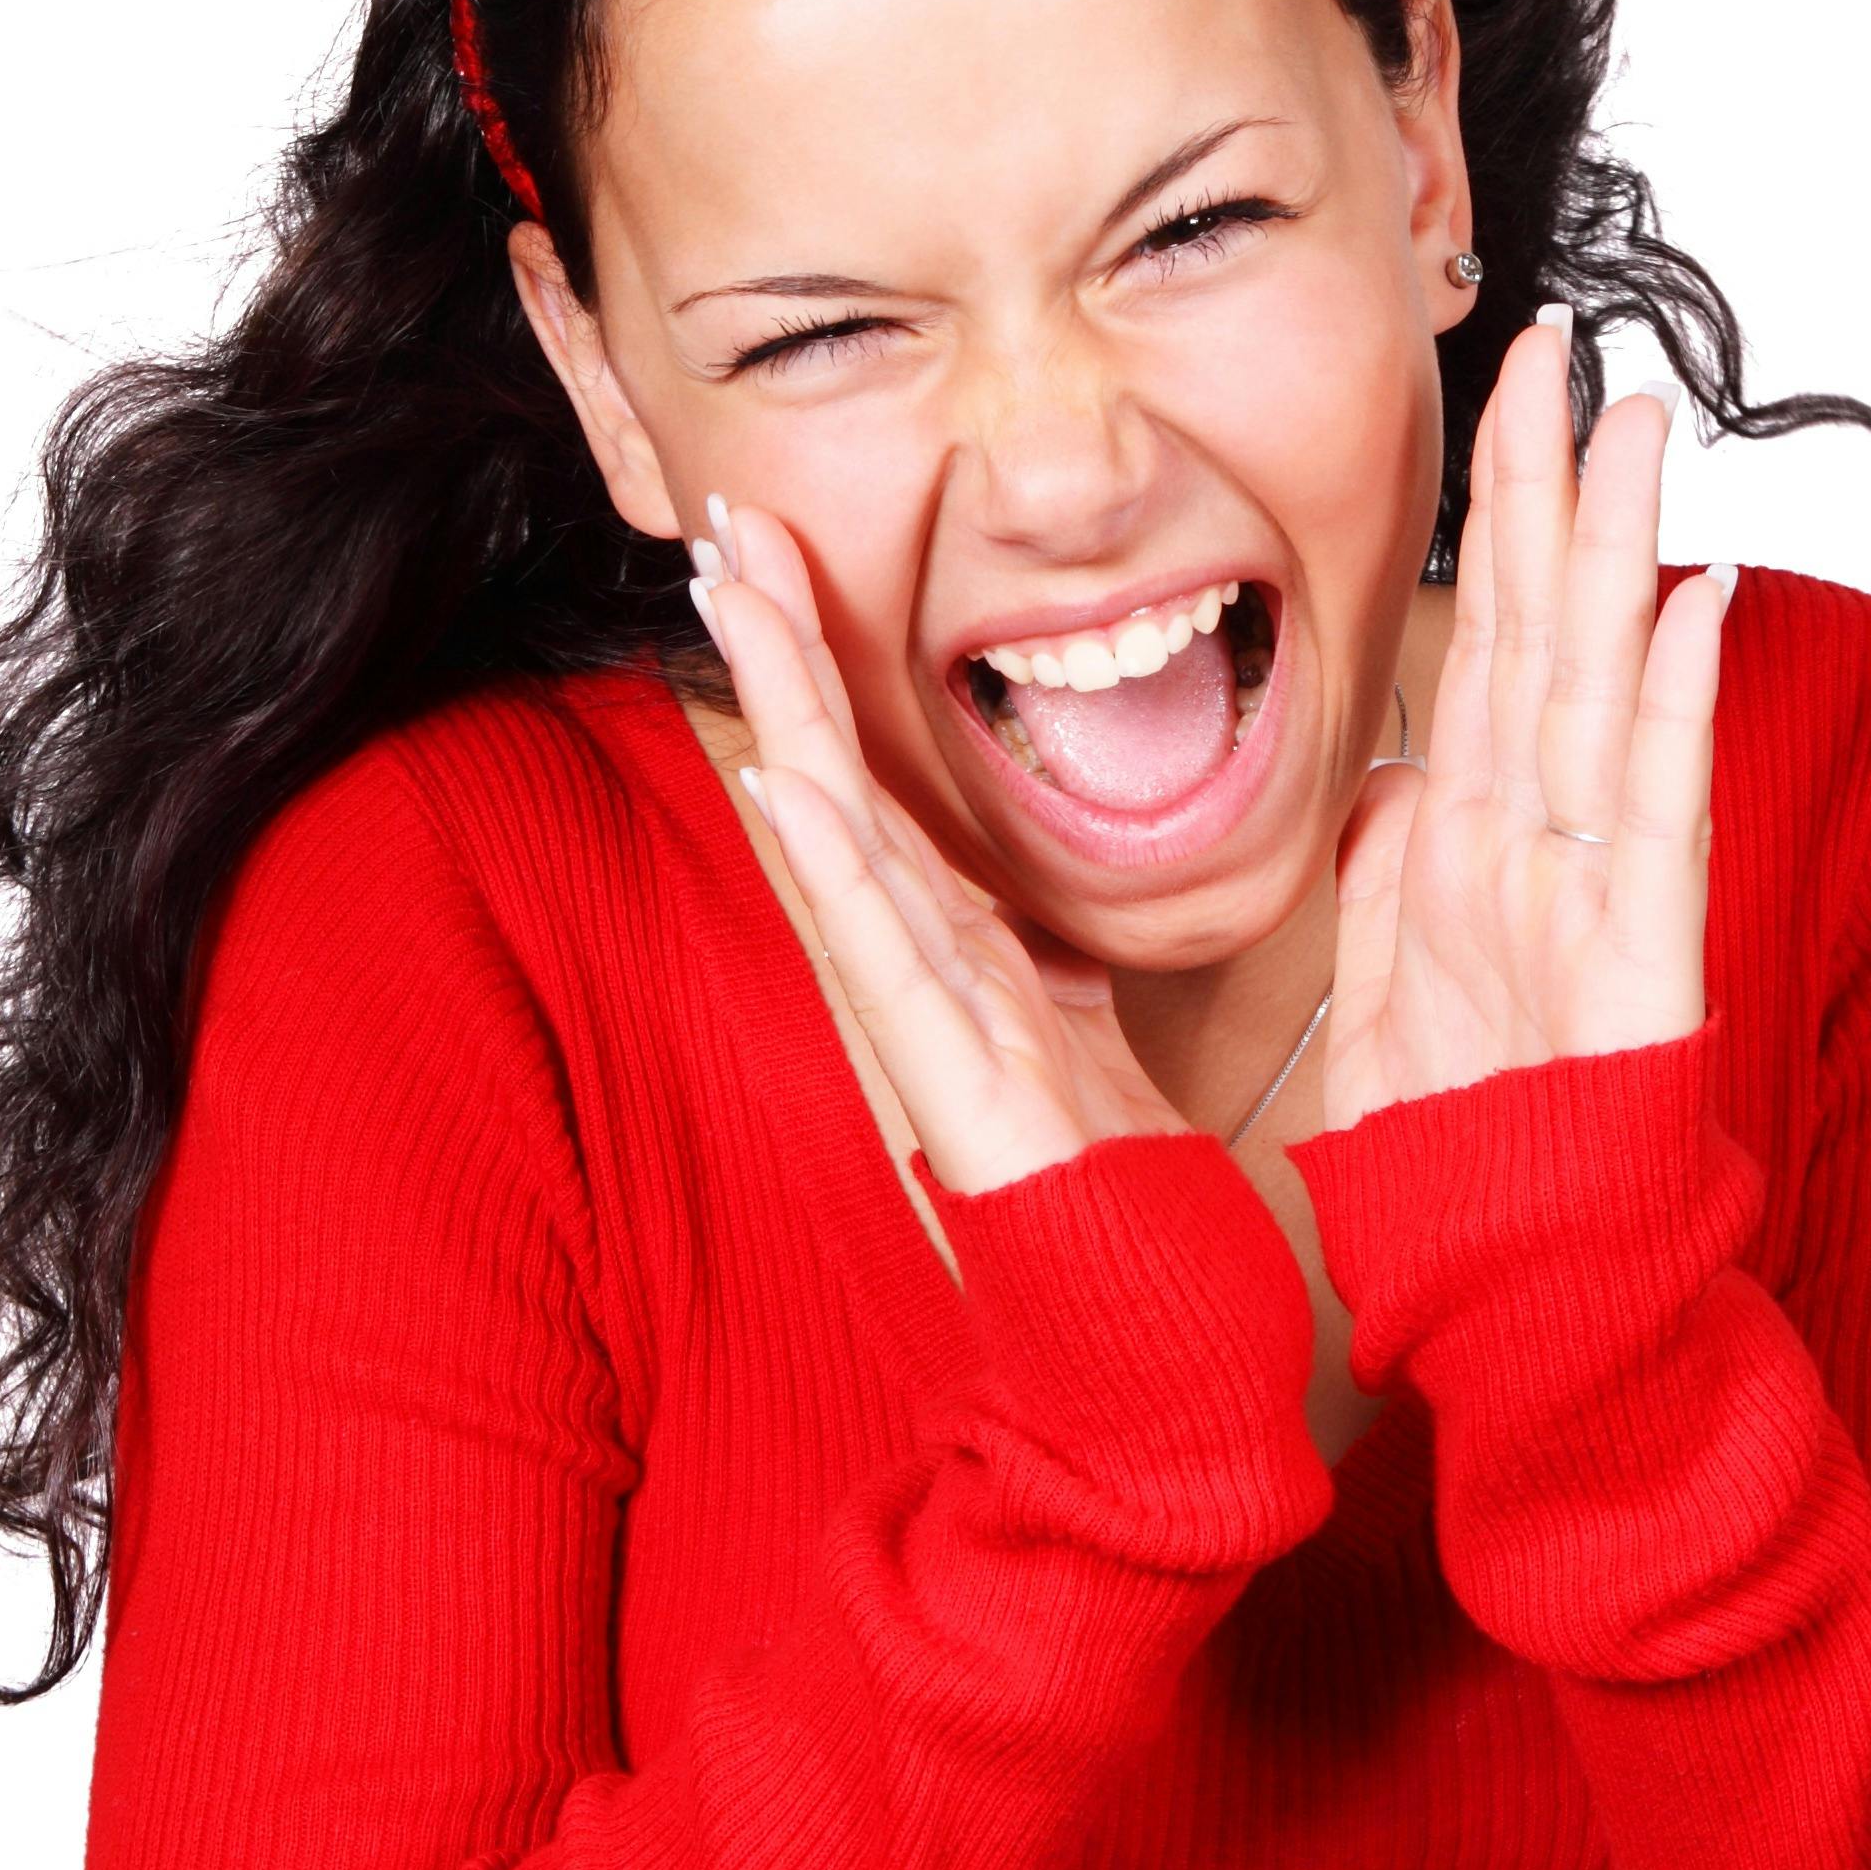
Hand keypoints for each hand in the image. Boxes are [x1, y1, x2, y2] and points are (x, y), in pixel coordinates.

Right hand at [689, 497, 1187, 1194]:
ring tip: (729, 600)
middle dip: (780, 653)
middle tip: (722, 524)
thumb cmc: (1122, 1214)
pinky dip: (833, 868)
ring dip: (783, 712)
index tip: (786, 557)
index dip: (829, 671)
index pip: (880, 786)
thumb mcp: (1093, 1053)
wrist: (1148, 1345)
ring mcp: (929, 1030)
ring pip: (842, 841)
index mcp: (966, 958)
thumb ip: (1059, 982)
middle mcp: (929, 979)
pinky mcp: (952, 1091)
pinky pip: (883, 961)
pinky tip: (785, 784)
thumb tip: (1052, 927)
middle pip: (837, 783)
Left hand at [1322, 313, 1727, 1134]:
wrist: (1525, 1310)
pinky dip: (1671, 713)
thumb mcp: (1385, 1014)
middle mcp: (1537, 855)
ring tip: (1636, 426)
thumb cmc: (1467, 1173)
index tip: (1494, 398)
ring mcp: (1594, 903)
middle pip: (1543, 639)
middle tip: (1562, 344)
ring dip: (1620, 557)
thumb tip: (1389, 778)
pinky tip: (1691, 607)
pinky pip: (1651, 821)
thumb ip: (1389, 890)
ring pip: (1603, 697)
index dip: (1483, 525)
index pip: (1478, 653)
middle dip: (1550, 490)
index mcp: (1470, 855)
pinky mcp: (1636, 972)